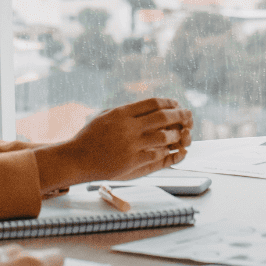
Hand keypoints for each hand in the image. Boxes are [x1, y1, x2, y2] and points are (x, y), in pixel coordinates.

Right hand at [35, 97, 191, 189]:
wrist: (76, 159)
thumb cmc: (90, 137)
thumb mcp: (106, 115)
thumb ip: (127, 111)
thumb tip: (152, 107)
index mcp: (121, 113)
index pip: (153, 103)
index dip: (169, 103)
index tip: (176, 105)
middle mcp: (128, 128)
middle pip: (162, 118)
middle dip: (180, 116)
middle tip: (188, 116)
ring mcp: (131, 146)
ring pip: (164, 137)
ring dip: (177, 135)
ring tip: (182, 134)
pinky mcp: (132, 163)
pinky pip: (157, 156)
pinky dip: (170, 153)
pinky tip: (176, 151)